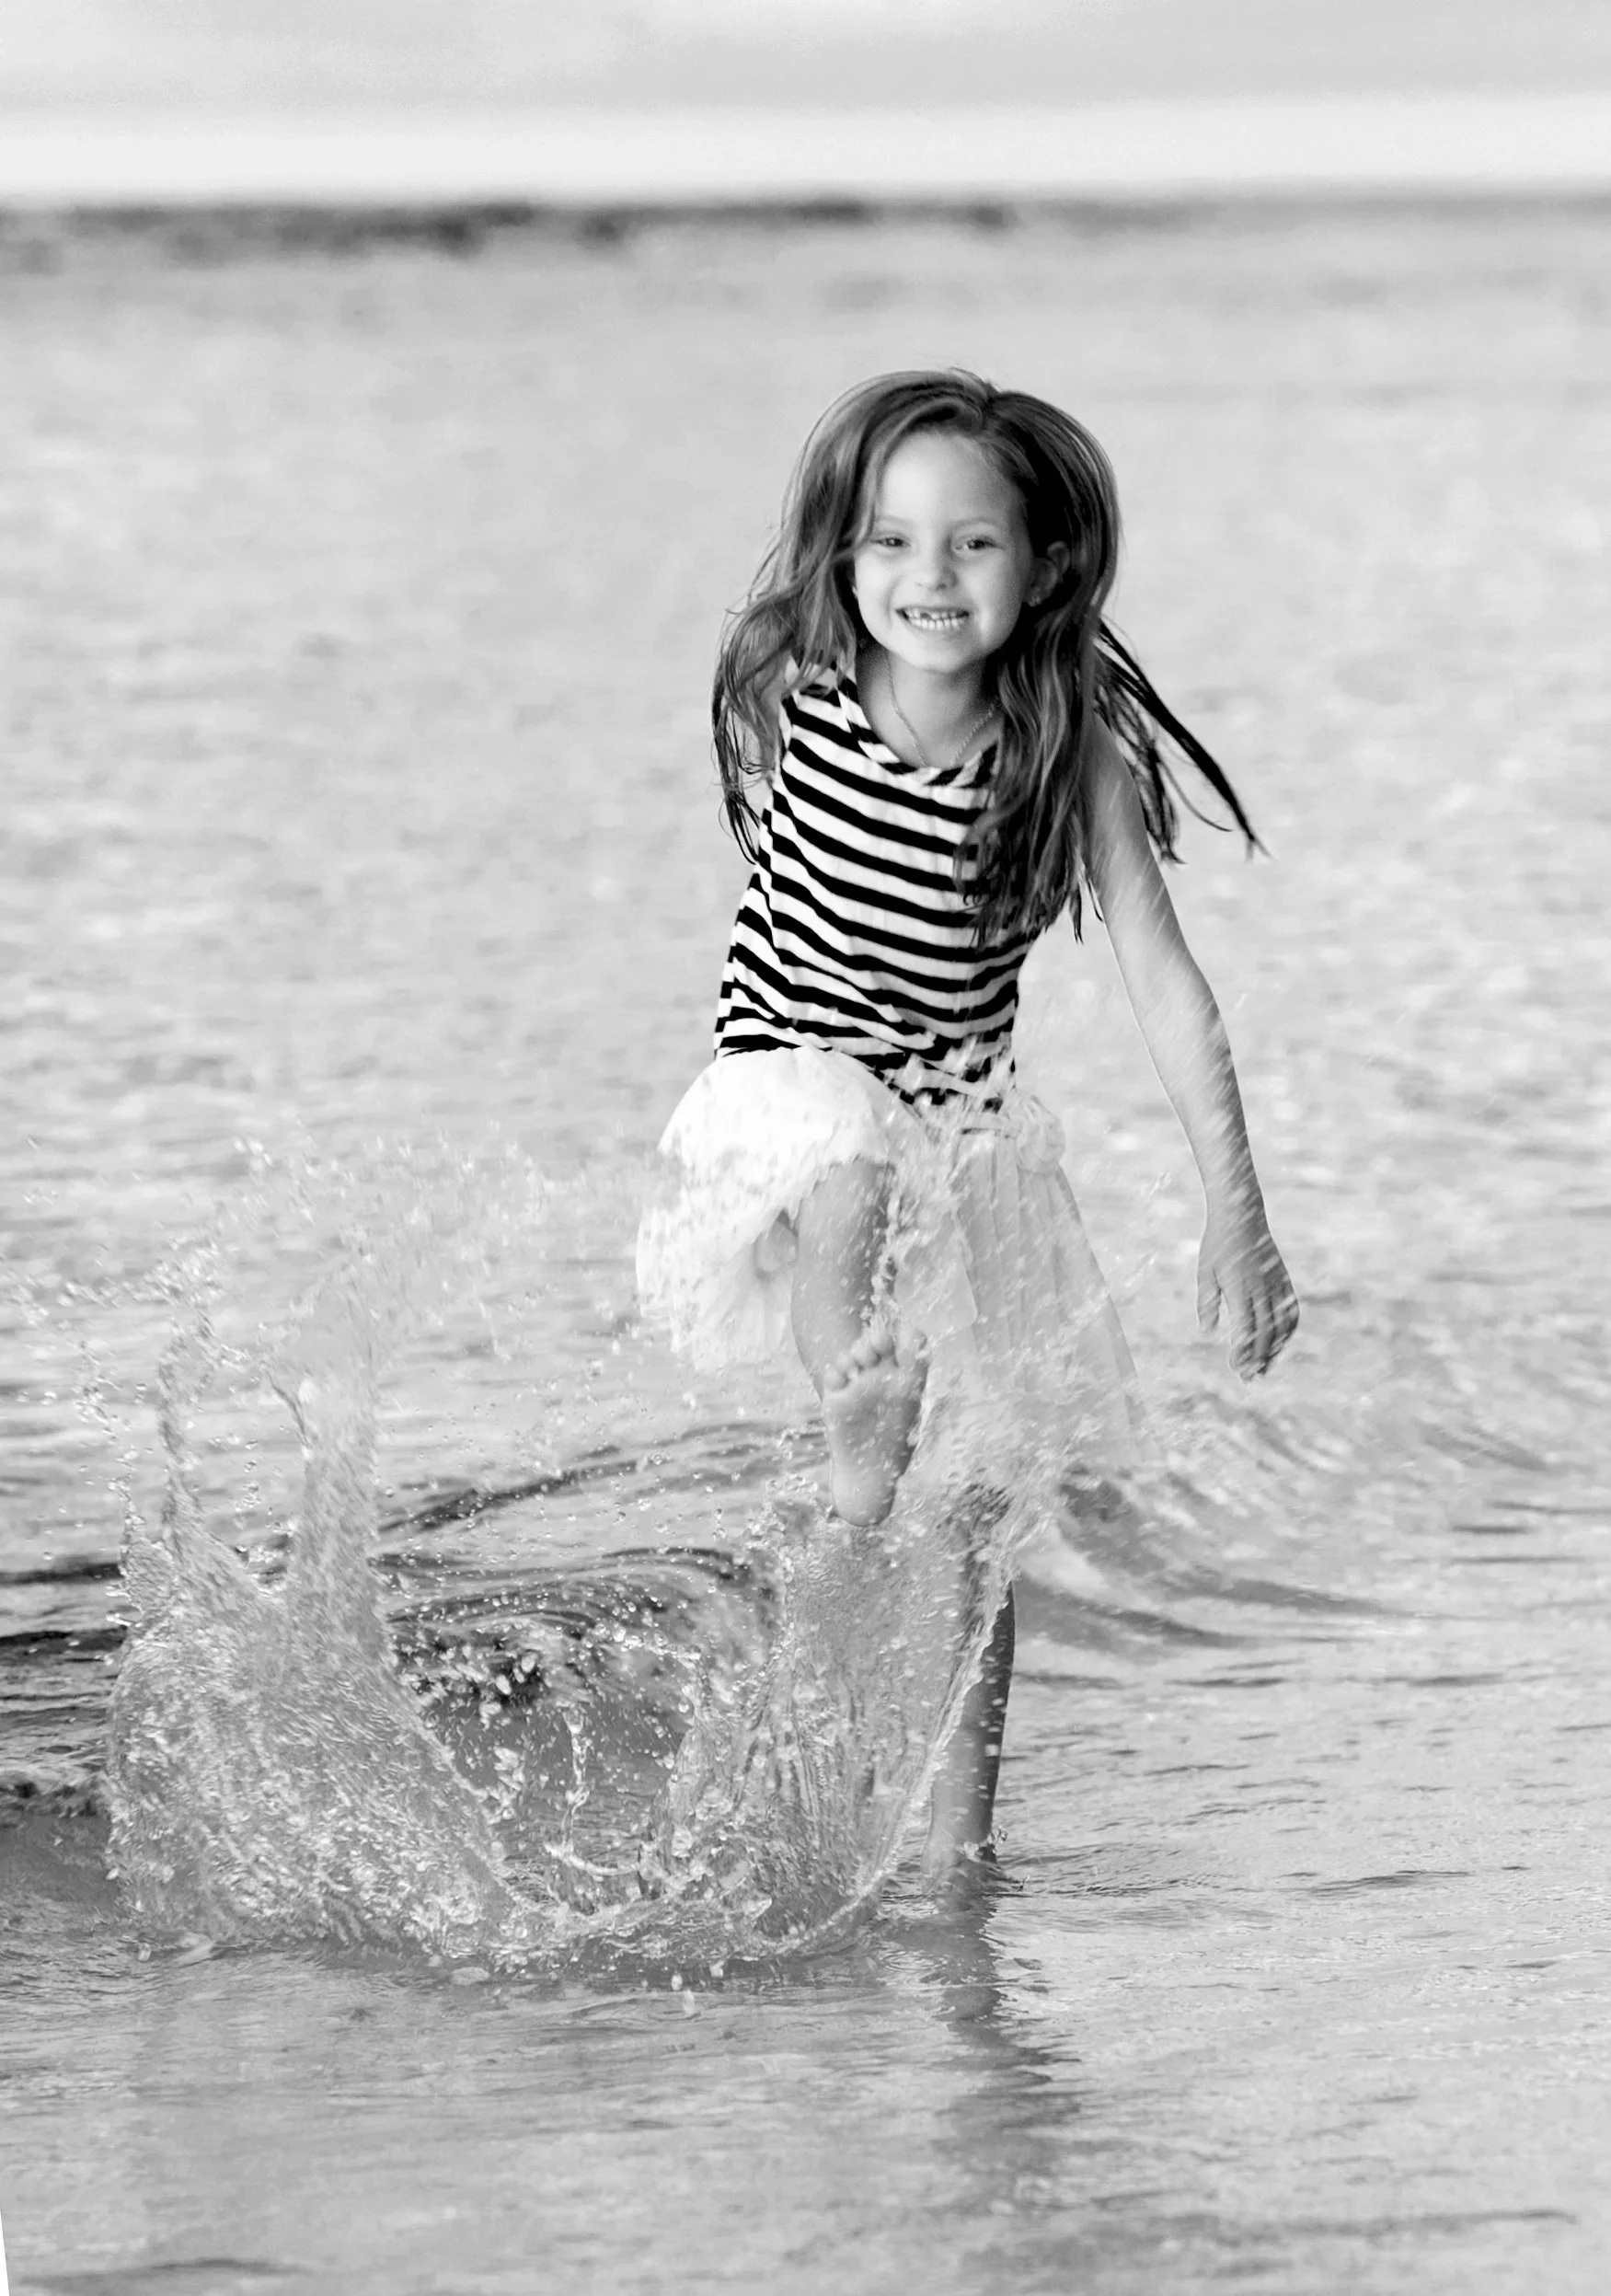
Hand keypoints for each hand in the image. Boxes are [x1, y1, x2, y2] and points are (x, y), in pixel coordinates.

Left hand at [1197, 1201, 1298, 1379]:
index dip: (1243, 1352)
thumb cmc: (1218, 1245)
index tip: (1236, 1368)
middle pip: (1265, 1332)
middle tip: (1249, 1378)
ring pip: (1281, 1325)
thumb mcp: (1204, 1273)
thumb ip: (1207, 1303)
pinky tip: (1280, 1343)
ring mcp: (1276, 1285)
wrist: (1242, 1216)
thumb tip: (1207, 1332)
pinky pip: (1292, 1310)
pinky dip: (1289, 1330)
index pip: (1245, 1329)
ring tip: (1264, 1367)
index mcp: (1239, 1288)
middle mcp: (1261, 1289)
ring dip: (1274, 1349)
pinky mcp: (1284, 1280)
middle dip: (1258, 1358)